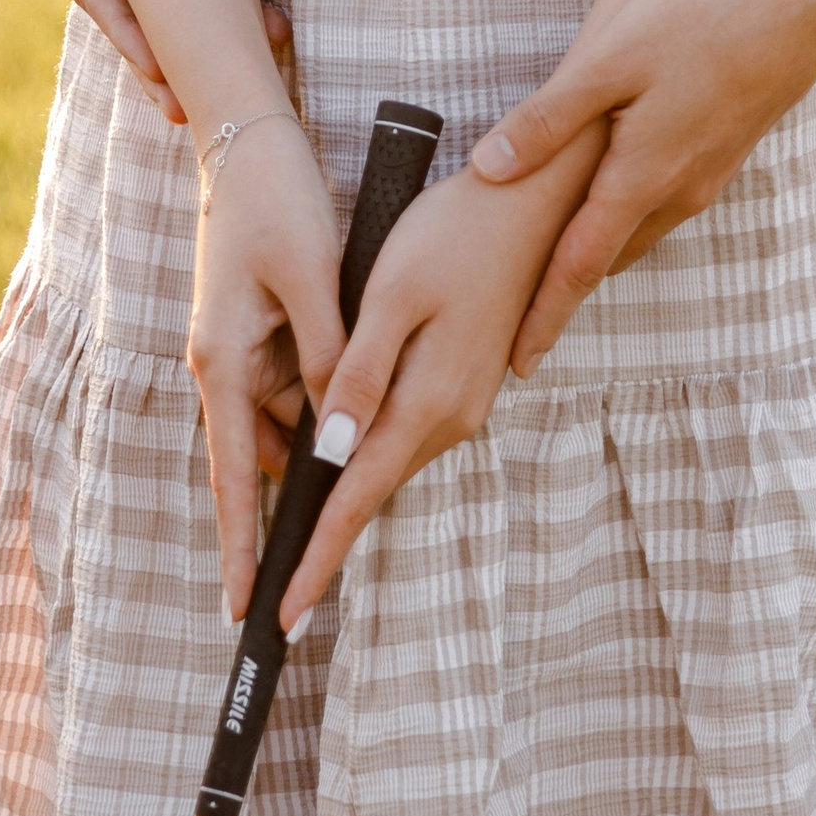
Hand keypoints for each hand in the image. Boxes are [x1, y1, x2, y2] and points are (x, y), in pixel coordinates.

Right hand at [186, 117, 345, 617]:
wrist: (249, 135)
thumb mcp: (312, 275)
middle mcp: (224, 362)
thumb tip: (340, 430)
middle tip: (350, 494)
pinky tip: (357, 351)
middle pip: (268, 447)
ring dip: (322, 409)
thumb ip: (327, 355)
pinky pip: (294, 374)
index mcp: (222, 360)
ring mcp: (241, 344)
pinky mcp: (261, 324)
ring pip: (289, 410)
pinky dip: (323, 376)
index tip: (244, 607)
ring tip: (366, 364)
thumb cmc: (275, 200)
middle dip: (306, 467)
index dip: (241, 543)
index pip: (232, 475)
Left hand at [276, 149, 596, 626]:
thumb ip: (359, 375)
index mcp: (429, 401)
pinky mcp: (468, 378)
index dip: (317, 557)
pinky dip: (371, 449)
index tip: (285, 615)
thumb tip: (329, 452)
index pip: (359, 498)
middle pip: (375, 488)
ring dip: (348, 490)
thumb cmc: (455, 234)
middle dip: (327, 538)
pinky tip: (344, 447)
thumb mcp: (393, 295)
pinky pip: (408, 428)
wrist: (535, 200)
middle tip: (280, 589)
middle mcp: (453, 416)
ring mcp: (466, 400)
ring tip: (298, 532)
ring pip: (391, 457)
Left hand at [470, 0, 815, 372]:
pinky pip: (664, 200)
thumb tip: (488, 170)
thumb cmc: (702, 20)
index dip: (544, 316)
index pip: (579, 268)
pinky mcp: (725, 151)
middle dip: (565, 286)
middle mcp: (677, 191)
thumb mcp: (609, 61)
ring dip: (600, 246)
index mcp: (641, 178)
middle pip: (609, 255)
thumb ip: (549, 119)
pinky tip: (617, 186)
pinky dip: (630, 210)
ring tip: (560, 256)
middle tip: (521, 312)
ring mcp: (707, 174)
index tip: (518, 363)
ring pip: (639, 227)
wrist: (803, 6)